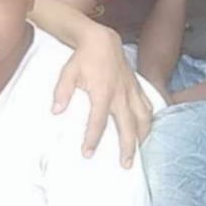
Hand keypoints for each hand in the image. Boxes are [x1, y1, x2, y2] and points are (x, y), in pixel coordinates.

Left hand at [53, 26, 151, 166]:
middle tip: (125, 164)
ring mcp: (131, 91)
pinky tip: (147, 129)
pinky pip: (147, 105)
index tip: (87, 153)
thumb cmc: (83, 58)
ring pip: (143, 117)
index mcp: (102, 93)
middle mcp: (120, 94)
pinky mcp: (137, 86)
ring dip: (142, 136)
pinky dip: (149, 119)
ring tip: (140, 151)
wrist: (101, 40)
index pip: (98, 122)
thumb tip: (56, 111)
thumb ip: (62, 93)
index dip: (92, 139)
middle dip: (127, 147)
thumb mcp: (68, 73)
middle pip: (128, 126)